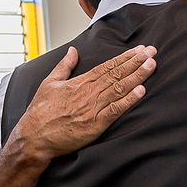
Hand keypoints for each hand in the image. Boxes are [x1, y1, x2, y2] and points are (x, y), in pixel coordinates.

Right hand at [11, 45, 155, 162]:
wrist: (34, 137)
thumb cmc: (40, 112)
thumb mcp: (49, 83)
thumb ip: (64, 66)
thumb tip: (73, 51)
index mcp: (80, 82)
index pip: (108, 66)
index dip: (126, 57)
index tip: (140, 50)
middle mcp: (89, 92)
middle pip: (117, 74)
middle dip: (136, 62)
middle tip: (152, 51)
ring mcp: (93, 108)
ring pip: (119, 88)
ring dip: (137, 76)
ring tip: (151, 65)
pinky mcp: (95, 124)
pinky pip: (115, 110)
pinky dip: (128, 100)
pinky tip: (141, 91)